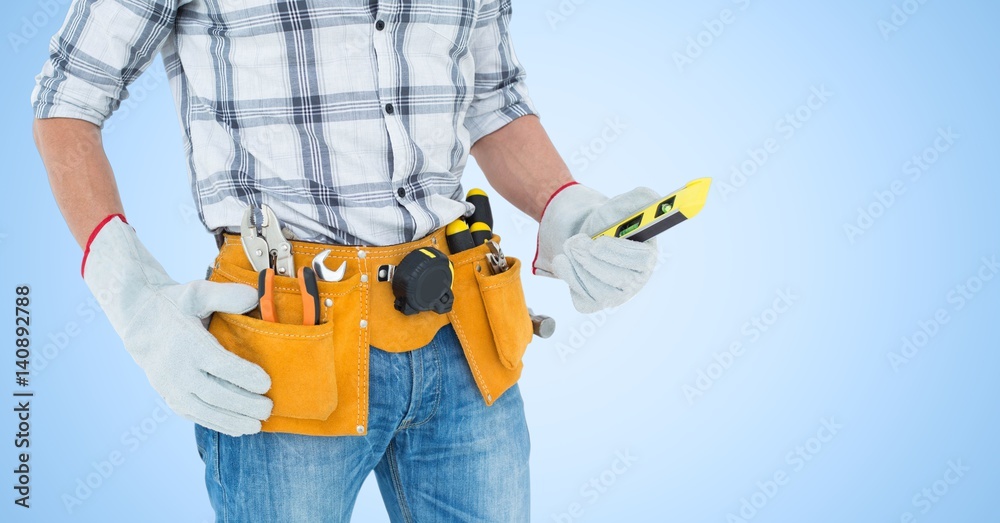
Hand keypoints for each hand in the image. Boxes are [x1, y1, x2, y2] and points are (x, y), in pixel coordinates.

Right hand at [83, 216, 272, 435]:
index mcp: (189, 344)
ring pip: (205, 410)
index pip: (221, 365)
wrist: (139, 321)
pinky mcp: (170, 397)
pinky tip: (238, 429)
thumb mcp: (198, 292)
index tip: (267, 383)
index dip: (245, 377)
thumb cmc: (175, 304)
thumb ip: (226, 295)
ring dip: (233, 420)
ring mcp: (172, 387)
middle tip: (269, 408)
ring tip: (257, 425)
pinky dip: (217, 424)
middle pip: (216, 393)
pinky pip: (195, 415)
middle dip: (244, 404)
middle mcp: (178, 370)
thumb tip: (255, 298)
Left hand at [534, 185, 659, 312]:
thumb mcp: (620, 205)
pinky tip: (565, 262)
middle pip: (620, 281)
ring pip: (599, 292)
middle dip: (593, 261)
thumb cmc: (607, 222)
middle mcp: (635, 281)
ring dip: (578, 267)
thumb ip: (640, 199)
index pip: (642, 261)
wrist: (584, 235)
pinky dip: (569, 279)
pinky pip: (583, 300)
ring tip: (569, 245)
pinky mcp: (595, 303)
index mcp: (647, 256)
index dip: (619, 253)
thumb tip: (654, 199)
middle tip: (574, 242)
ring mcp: (615, 296)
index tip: (598, 242)